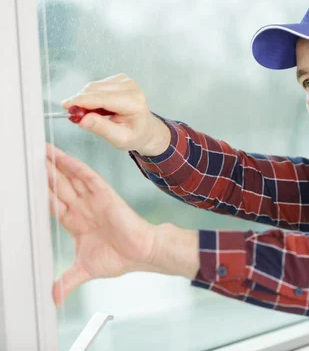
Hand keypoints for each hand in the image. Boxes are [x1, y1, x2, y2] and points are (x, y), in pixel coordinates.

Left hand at [46, 143, 157, 306]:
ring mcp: (93, 199)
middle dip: (44, 174)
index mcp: (76, 222)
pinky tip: (63, 158)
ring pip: (70, 178)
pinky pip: (87, 177)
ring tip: (42, 150)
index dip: (40, 194)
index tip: (25, 183)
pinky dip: (75, 167)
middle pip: (58, 187)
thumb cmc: (119, 258)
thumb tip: (52, 300)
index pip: (53, 204)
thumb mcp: (84, 271)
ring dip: (56, 165)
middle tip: (30, 159)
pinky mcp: (105, 194)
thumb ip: (66, 282)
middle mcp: (83, 208)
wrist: (142, 253)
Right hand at [61, 73, 170, 156]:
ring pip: (93, 86)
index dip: (81, 101)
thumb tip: (82, 119)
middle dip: (80, 102)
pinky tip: (97, 108)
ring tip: (90, 115)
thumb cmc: (134, 135)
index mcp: (134, 103)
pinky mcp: (119, 79)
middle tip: (73, 116)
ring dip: (85, 100)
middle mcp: (131, 88)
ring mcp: (126, 81)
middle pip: (95, 90)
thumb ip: (101, 128)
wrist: (145, 128)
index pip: (102, 98)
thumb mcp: (119, 139)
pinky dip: (91, 96)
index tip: (65, 106)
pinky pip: (97, 85)